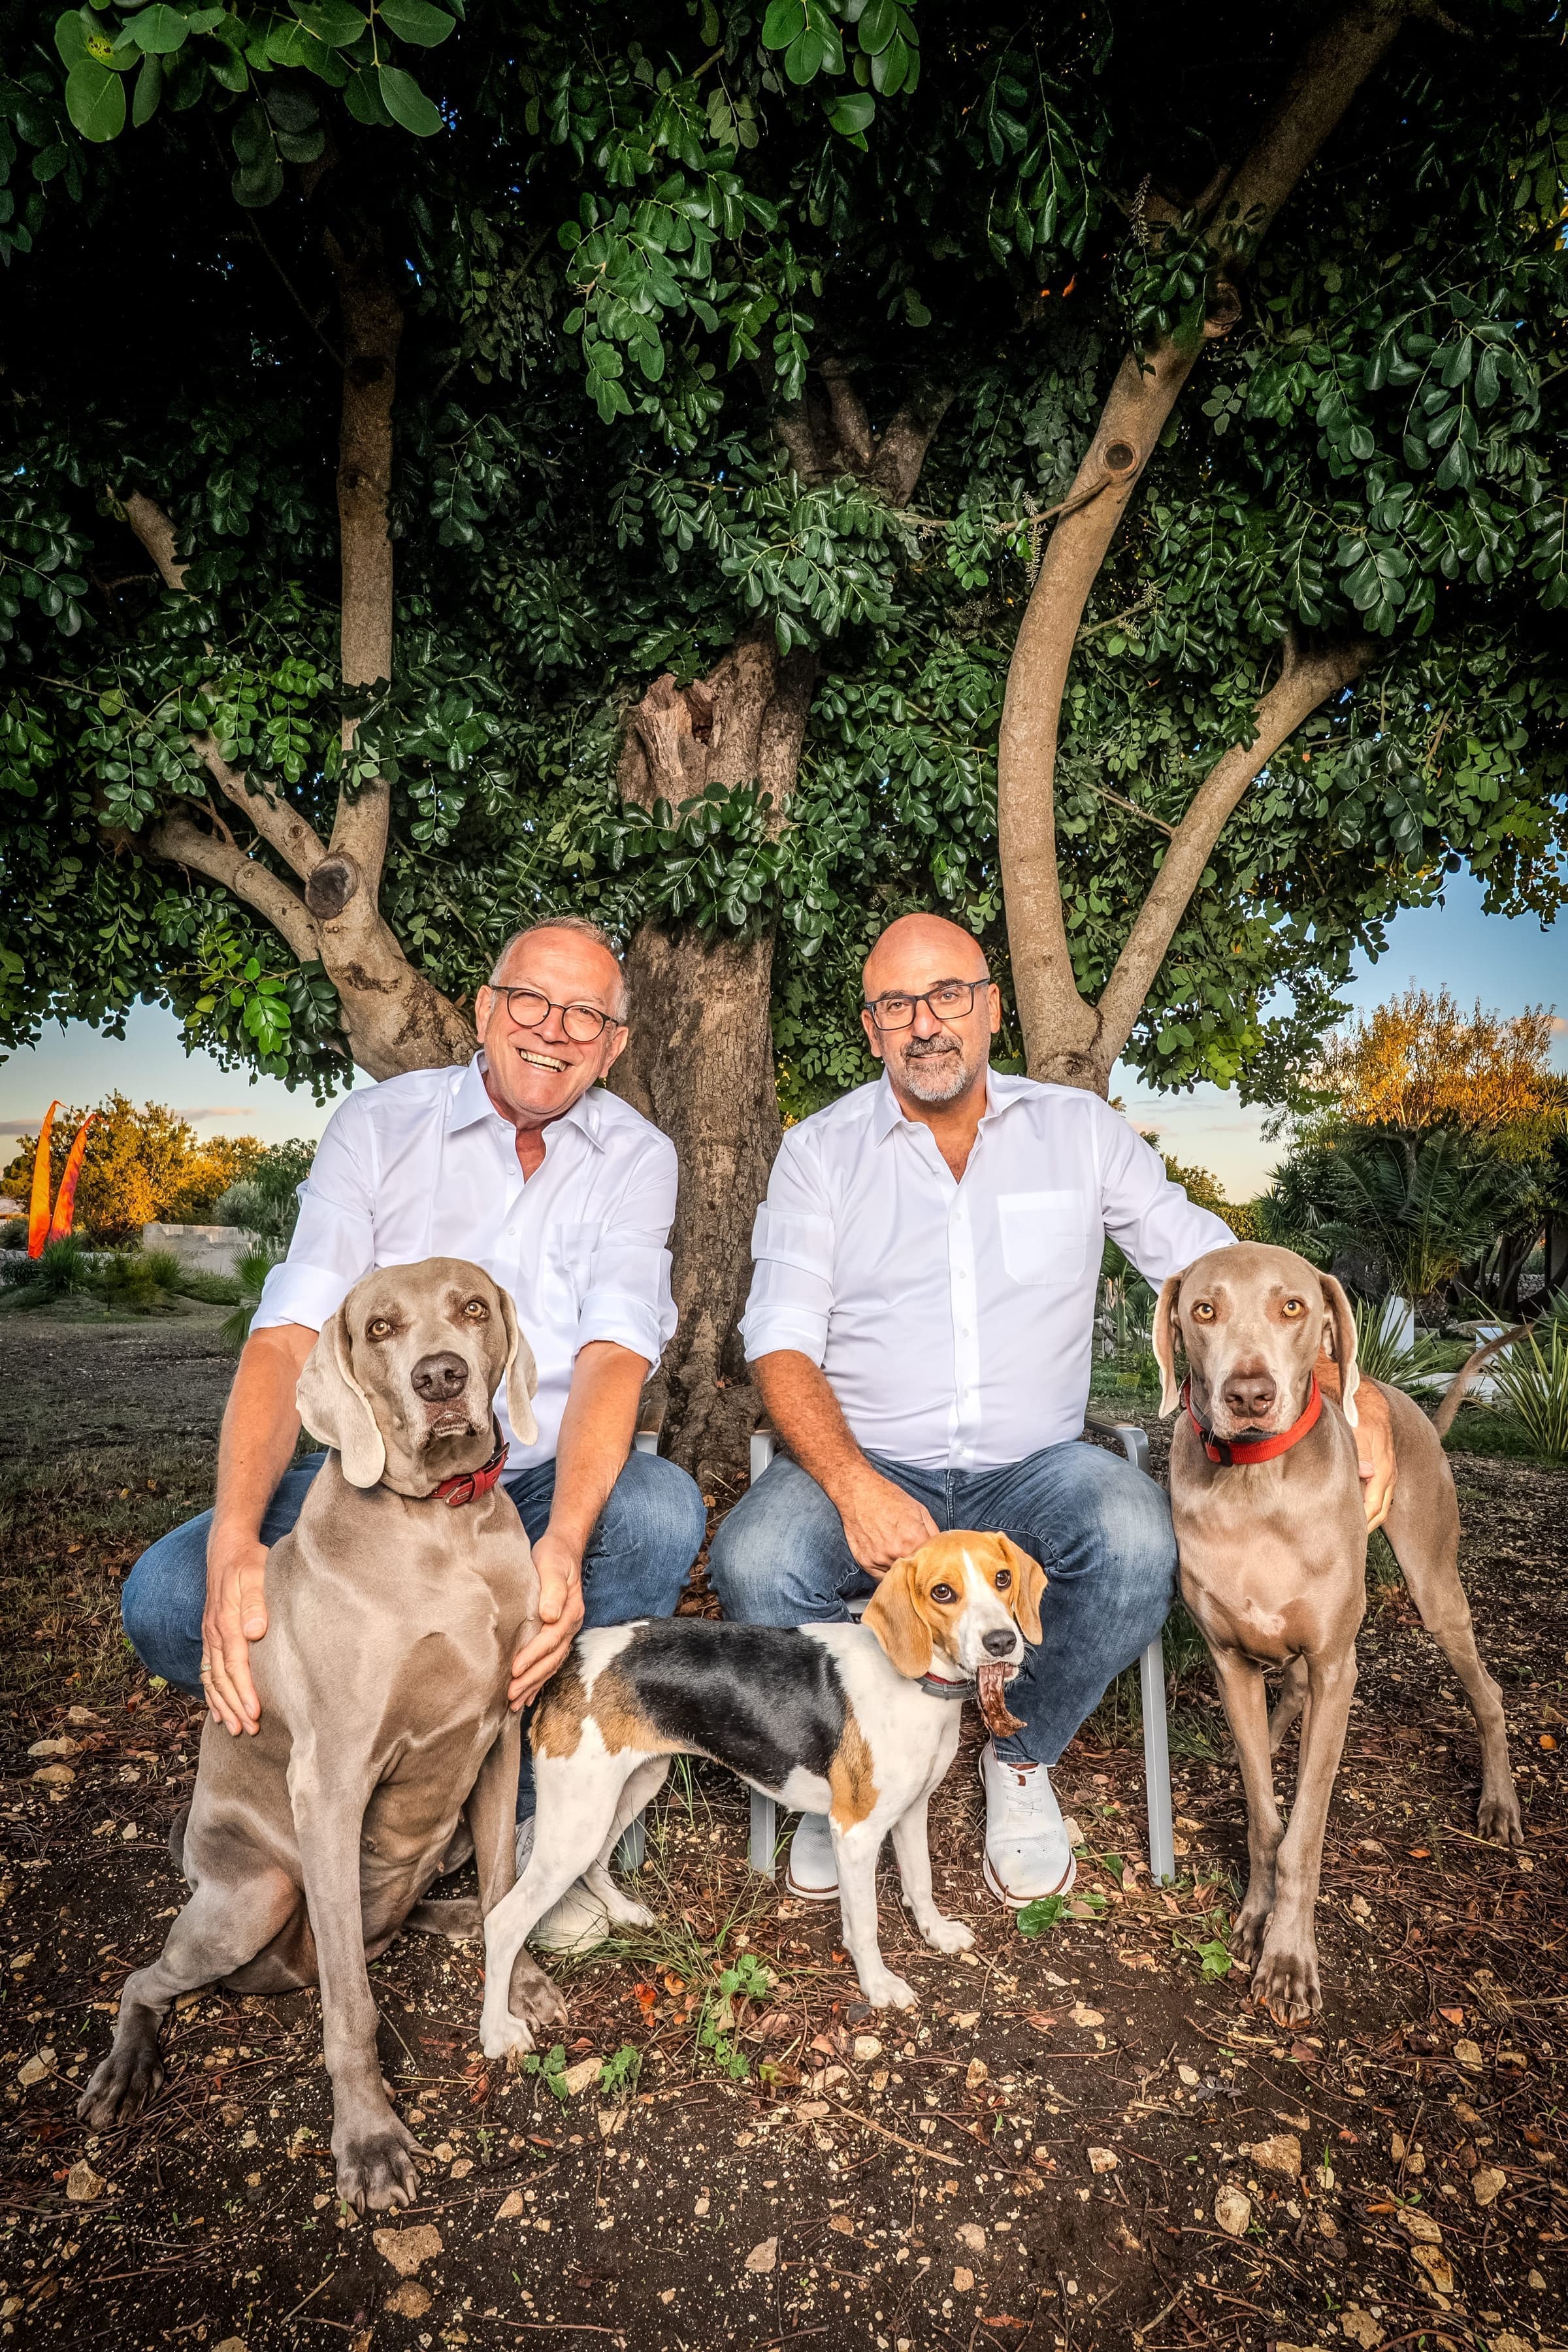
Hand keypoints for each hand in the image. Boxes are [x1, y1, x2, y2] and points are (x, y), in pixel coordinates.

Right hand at [202, 1527, 269, 1735]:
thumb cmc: (248, 1561)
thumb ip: (257, 1603)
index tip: (254, 1712)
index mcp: (226, 1621)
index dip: (244, 1691)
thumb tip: (255, 1632)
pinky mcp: (210, 1635)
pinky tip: (218, 1710)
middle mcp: (214, 1632)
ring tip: (235, 1728)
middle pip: (222, 1678)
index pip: (235, 1664)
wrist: (227, 1548)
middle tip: (249, 1730)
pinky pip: (207, 1670)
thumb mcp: (257, 1575)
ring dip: (223, 1705)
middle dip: (234, 1705)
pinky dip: (211, 1693)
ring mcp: (210, 1635)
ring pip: (212, 1678)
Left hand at [509, 1527, 585, 1709]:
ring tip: (514, 1702)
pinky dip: (539, 1679)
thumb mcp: (552, 1565)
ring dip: (534, 1684)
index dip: (533, 1655)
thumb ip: (552, 1589)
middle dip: (531, 1678)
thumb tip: (549, 1615)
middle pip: (552, 1658)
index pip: (550, 1639)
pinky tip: (528, 1694)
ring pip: (551, 1664)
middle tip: (510, 1694)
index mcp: (570, 1611)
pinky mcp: (557, 1633)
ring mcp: (565, 1631)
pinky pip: (550, 1661)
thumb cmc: (555, 1555)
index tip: (515, 1669)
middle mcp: (570, 1625)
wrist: (563, 1549)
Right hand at [834, 1468, 939, 1574]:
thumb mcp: (920, 1510)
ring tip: (897, 1557)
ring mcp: (880, 1558)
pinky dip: (885, 1572)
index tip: (930, 1561)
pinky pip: (880, 1577)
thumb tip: (940, 1548)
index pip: (931, 1562)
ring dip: (900, 1571)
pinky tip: (886, 1559)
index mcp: (915, 1539)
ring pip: (897, 1575)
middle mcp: (898, 1551)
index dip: (931, 1562)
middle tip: (915, 1562)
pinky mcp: (866, 1562)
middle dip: (917, 1568)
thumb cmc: (889, 1498)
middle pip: (914, 1572)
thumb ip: (933, 1532)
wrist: (859, 1493)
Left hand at [1353, 1378, 1396, 1533]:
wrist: (1364, 1397)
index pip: (1374, 1507)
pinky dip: (1365, 1503)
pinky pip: (1375, 1492)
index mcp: (1384, 1469)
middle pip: (1379, 1510)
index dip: (1361, 1523)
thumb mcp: (1358, 1430)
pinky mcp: (1378, 1467)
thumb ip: (1361, 1453)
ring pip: (1379, 1502)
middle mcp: (1387, 1473)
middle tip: (1345, 1538)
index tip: (1346, 1534)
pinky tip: (1350, 1506)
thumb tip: (1367, 1473)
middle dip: (1365, 1525)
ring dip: (1366, 1515)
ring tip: (1347, 1527)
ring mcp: (1385, 1471)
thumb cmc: (1359, 1412)